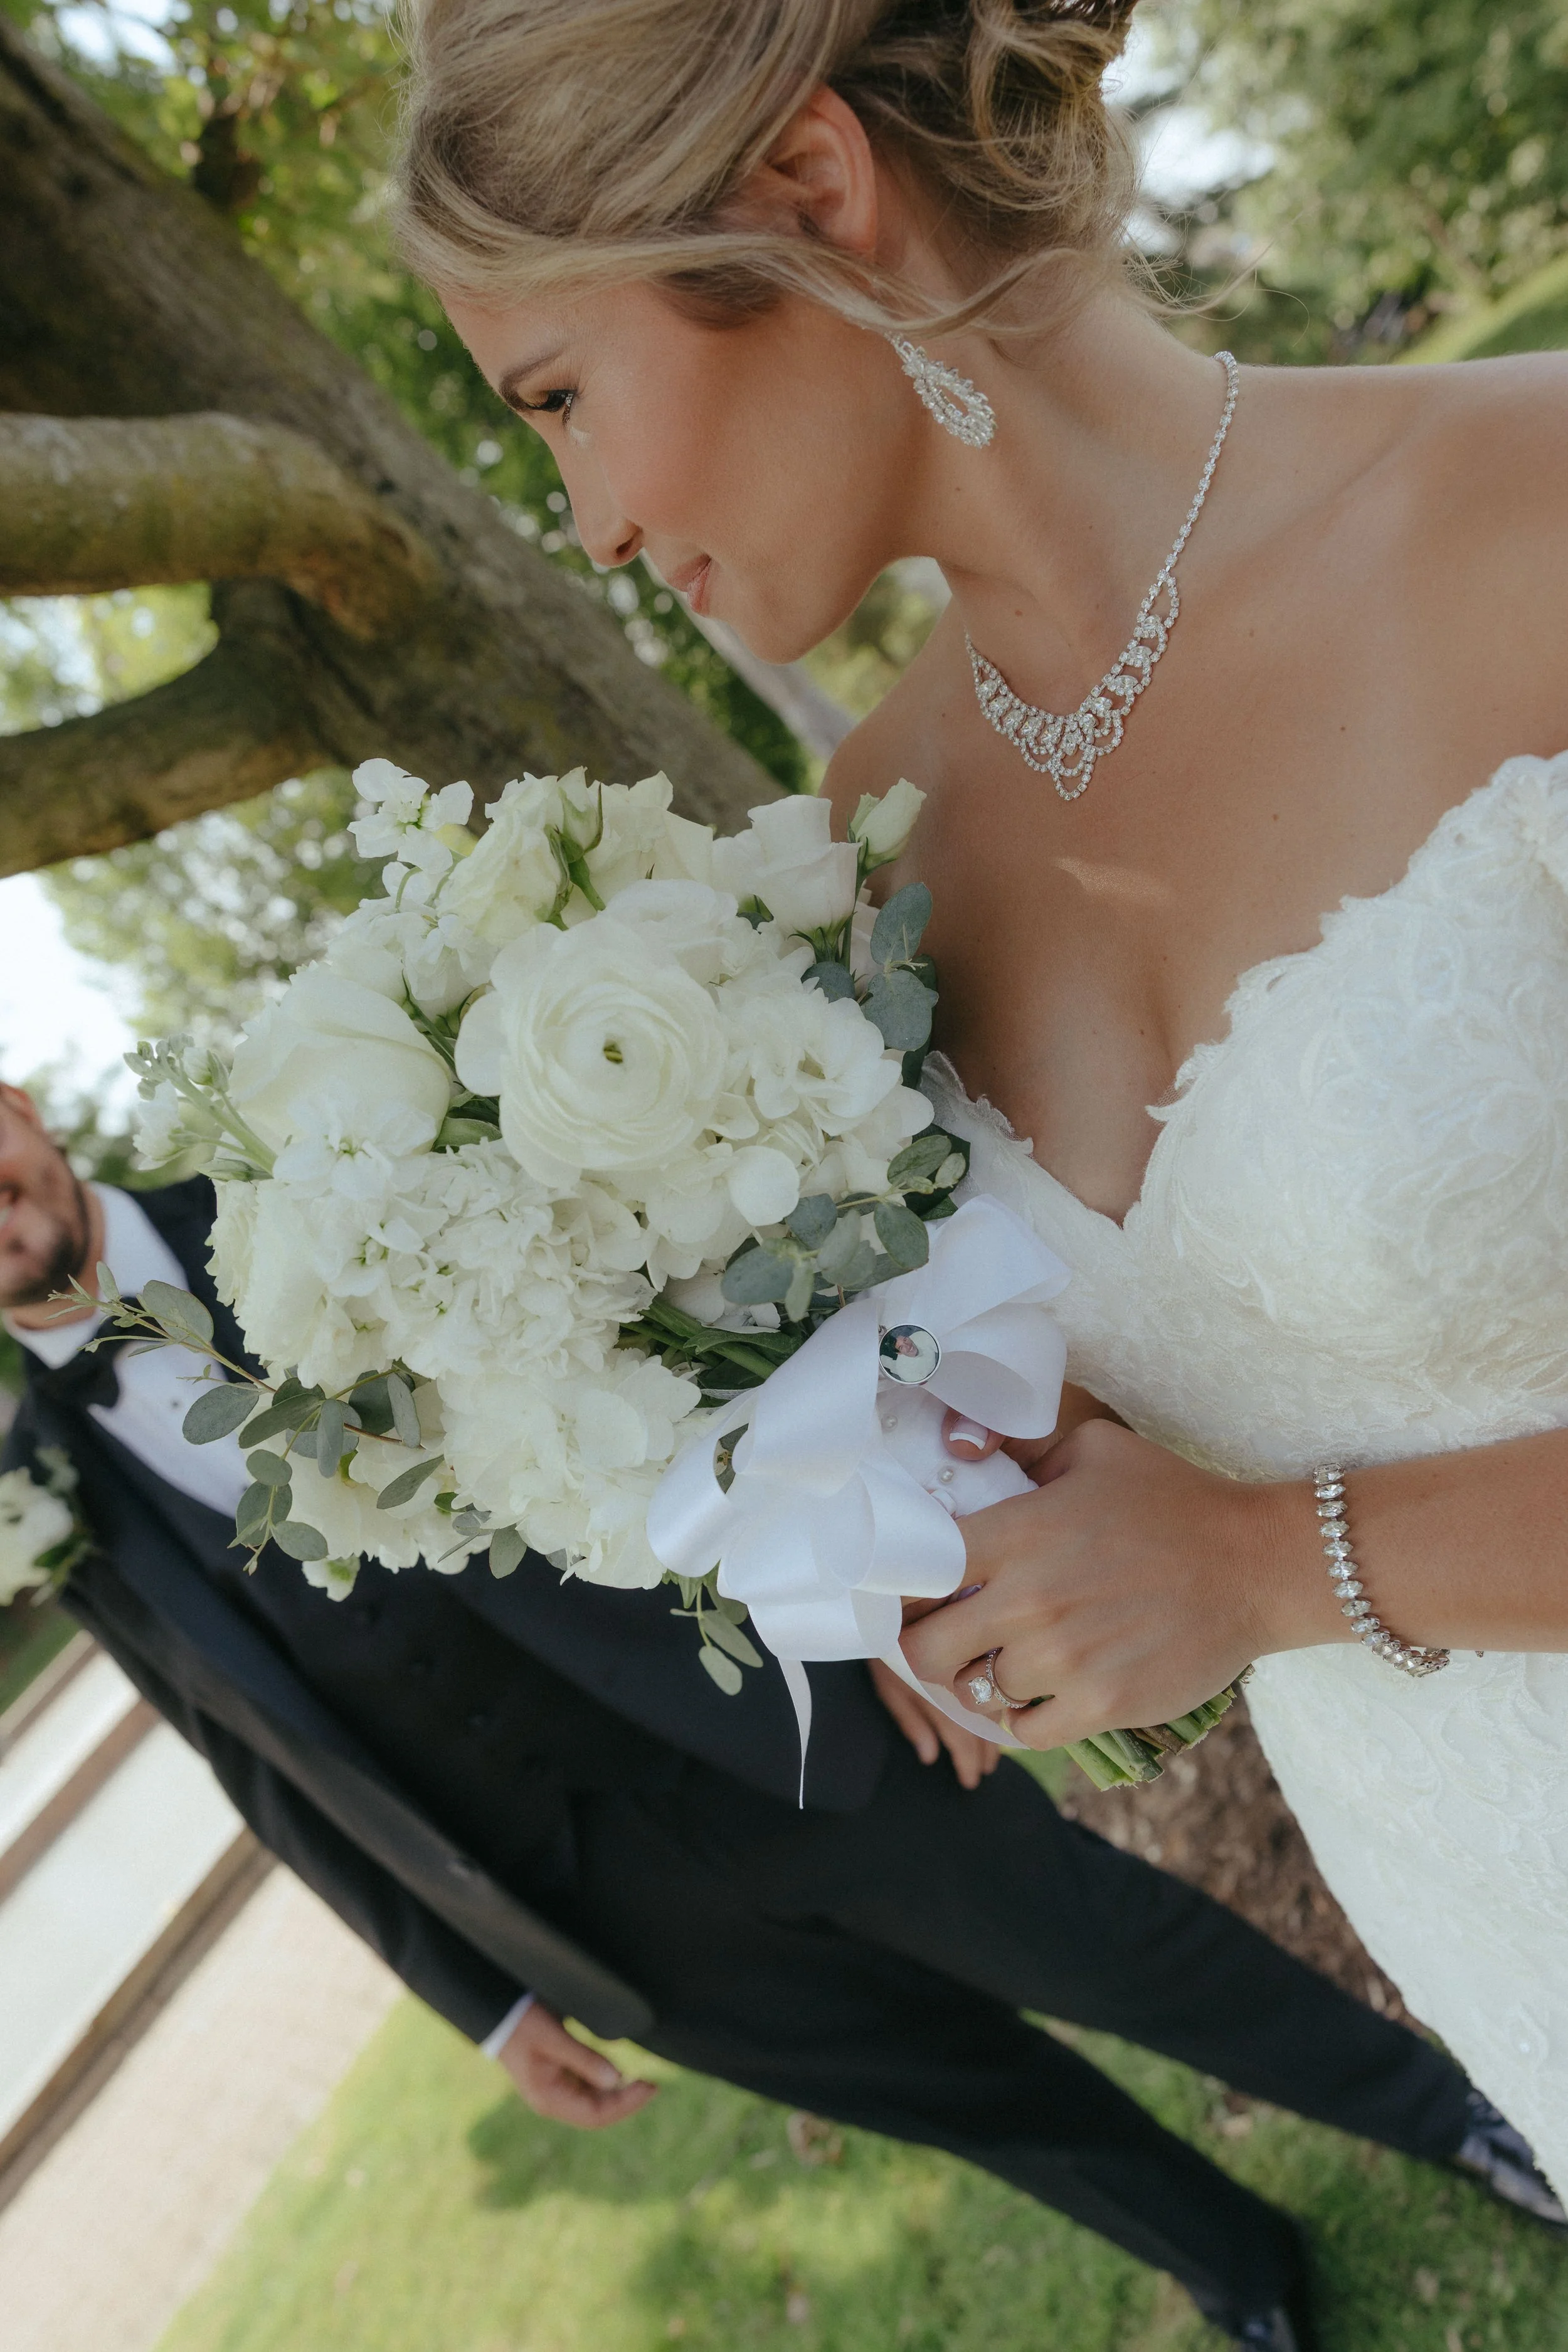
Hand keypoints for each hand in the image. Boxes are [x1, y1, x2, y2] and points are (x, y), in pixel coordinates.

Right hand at [494, 2001, 657, 2128]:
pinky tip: (619, 2072)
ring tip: (641, 2078)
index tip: (650, 2087)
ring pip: (594, 2102)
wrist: (498, 2012)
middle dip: (625, 2102)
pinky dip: (606, 2082)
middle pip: (597, 2113)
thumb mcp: (554, 2037)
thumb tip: (617, 2080)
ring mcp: (555, 2090)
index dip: (626, 2105)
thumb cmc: (523, 2023)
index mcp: (549, 2099)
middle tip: (652, 2084)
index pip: (595, 2115)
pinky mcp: (558, 2077)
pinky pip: (587, 2088)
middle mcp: (553, 2100)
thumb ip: (585, 2059)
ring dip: (617, 2094)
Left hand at [868, 1657, 999, 1788]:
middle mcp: (965, 1683)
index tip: (970, 1780)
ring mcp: (977, 1664)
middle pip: (983, 1724)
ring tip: (993, 1752)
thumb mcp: (888, 1685)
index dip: (968, 1762)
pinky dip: (1001, 1701)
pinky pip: (999, 1680)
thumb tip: (931, 1756)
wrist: (896, 1599)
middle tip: (986, 1769)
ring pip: (996, 1702)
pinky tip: (1003, 1710)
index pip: (962, 1739)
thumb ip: (911, 1721)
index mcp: (940, 1696)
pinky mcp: (984, 1645)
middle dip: (986, 1750)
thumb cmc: (885, 1645)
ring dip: (995, 1730)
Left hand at [899, 1418, 1330, 1750]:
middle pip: (926, 1651)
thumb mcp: (1095, 1449)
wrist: (1257, 1563)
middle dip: (929, 1650)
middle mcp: (1030, 1599)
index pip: (917, 1573)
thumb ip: (1027, 1458)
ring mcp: (1064, 1659)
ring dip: (985, 1683)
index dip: (905, 1591)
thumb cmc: (1175, 1499)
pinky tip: (1042, 1697)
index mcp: (1018, 1532)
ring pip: (977, 1692)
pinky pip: (1025, 1733)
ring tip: (1008, 1664)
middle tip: (950, 1643)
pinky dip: (1024, 1720)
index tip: (917, 1596)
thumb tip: (973, 1461)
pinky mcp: (1100, 1706)